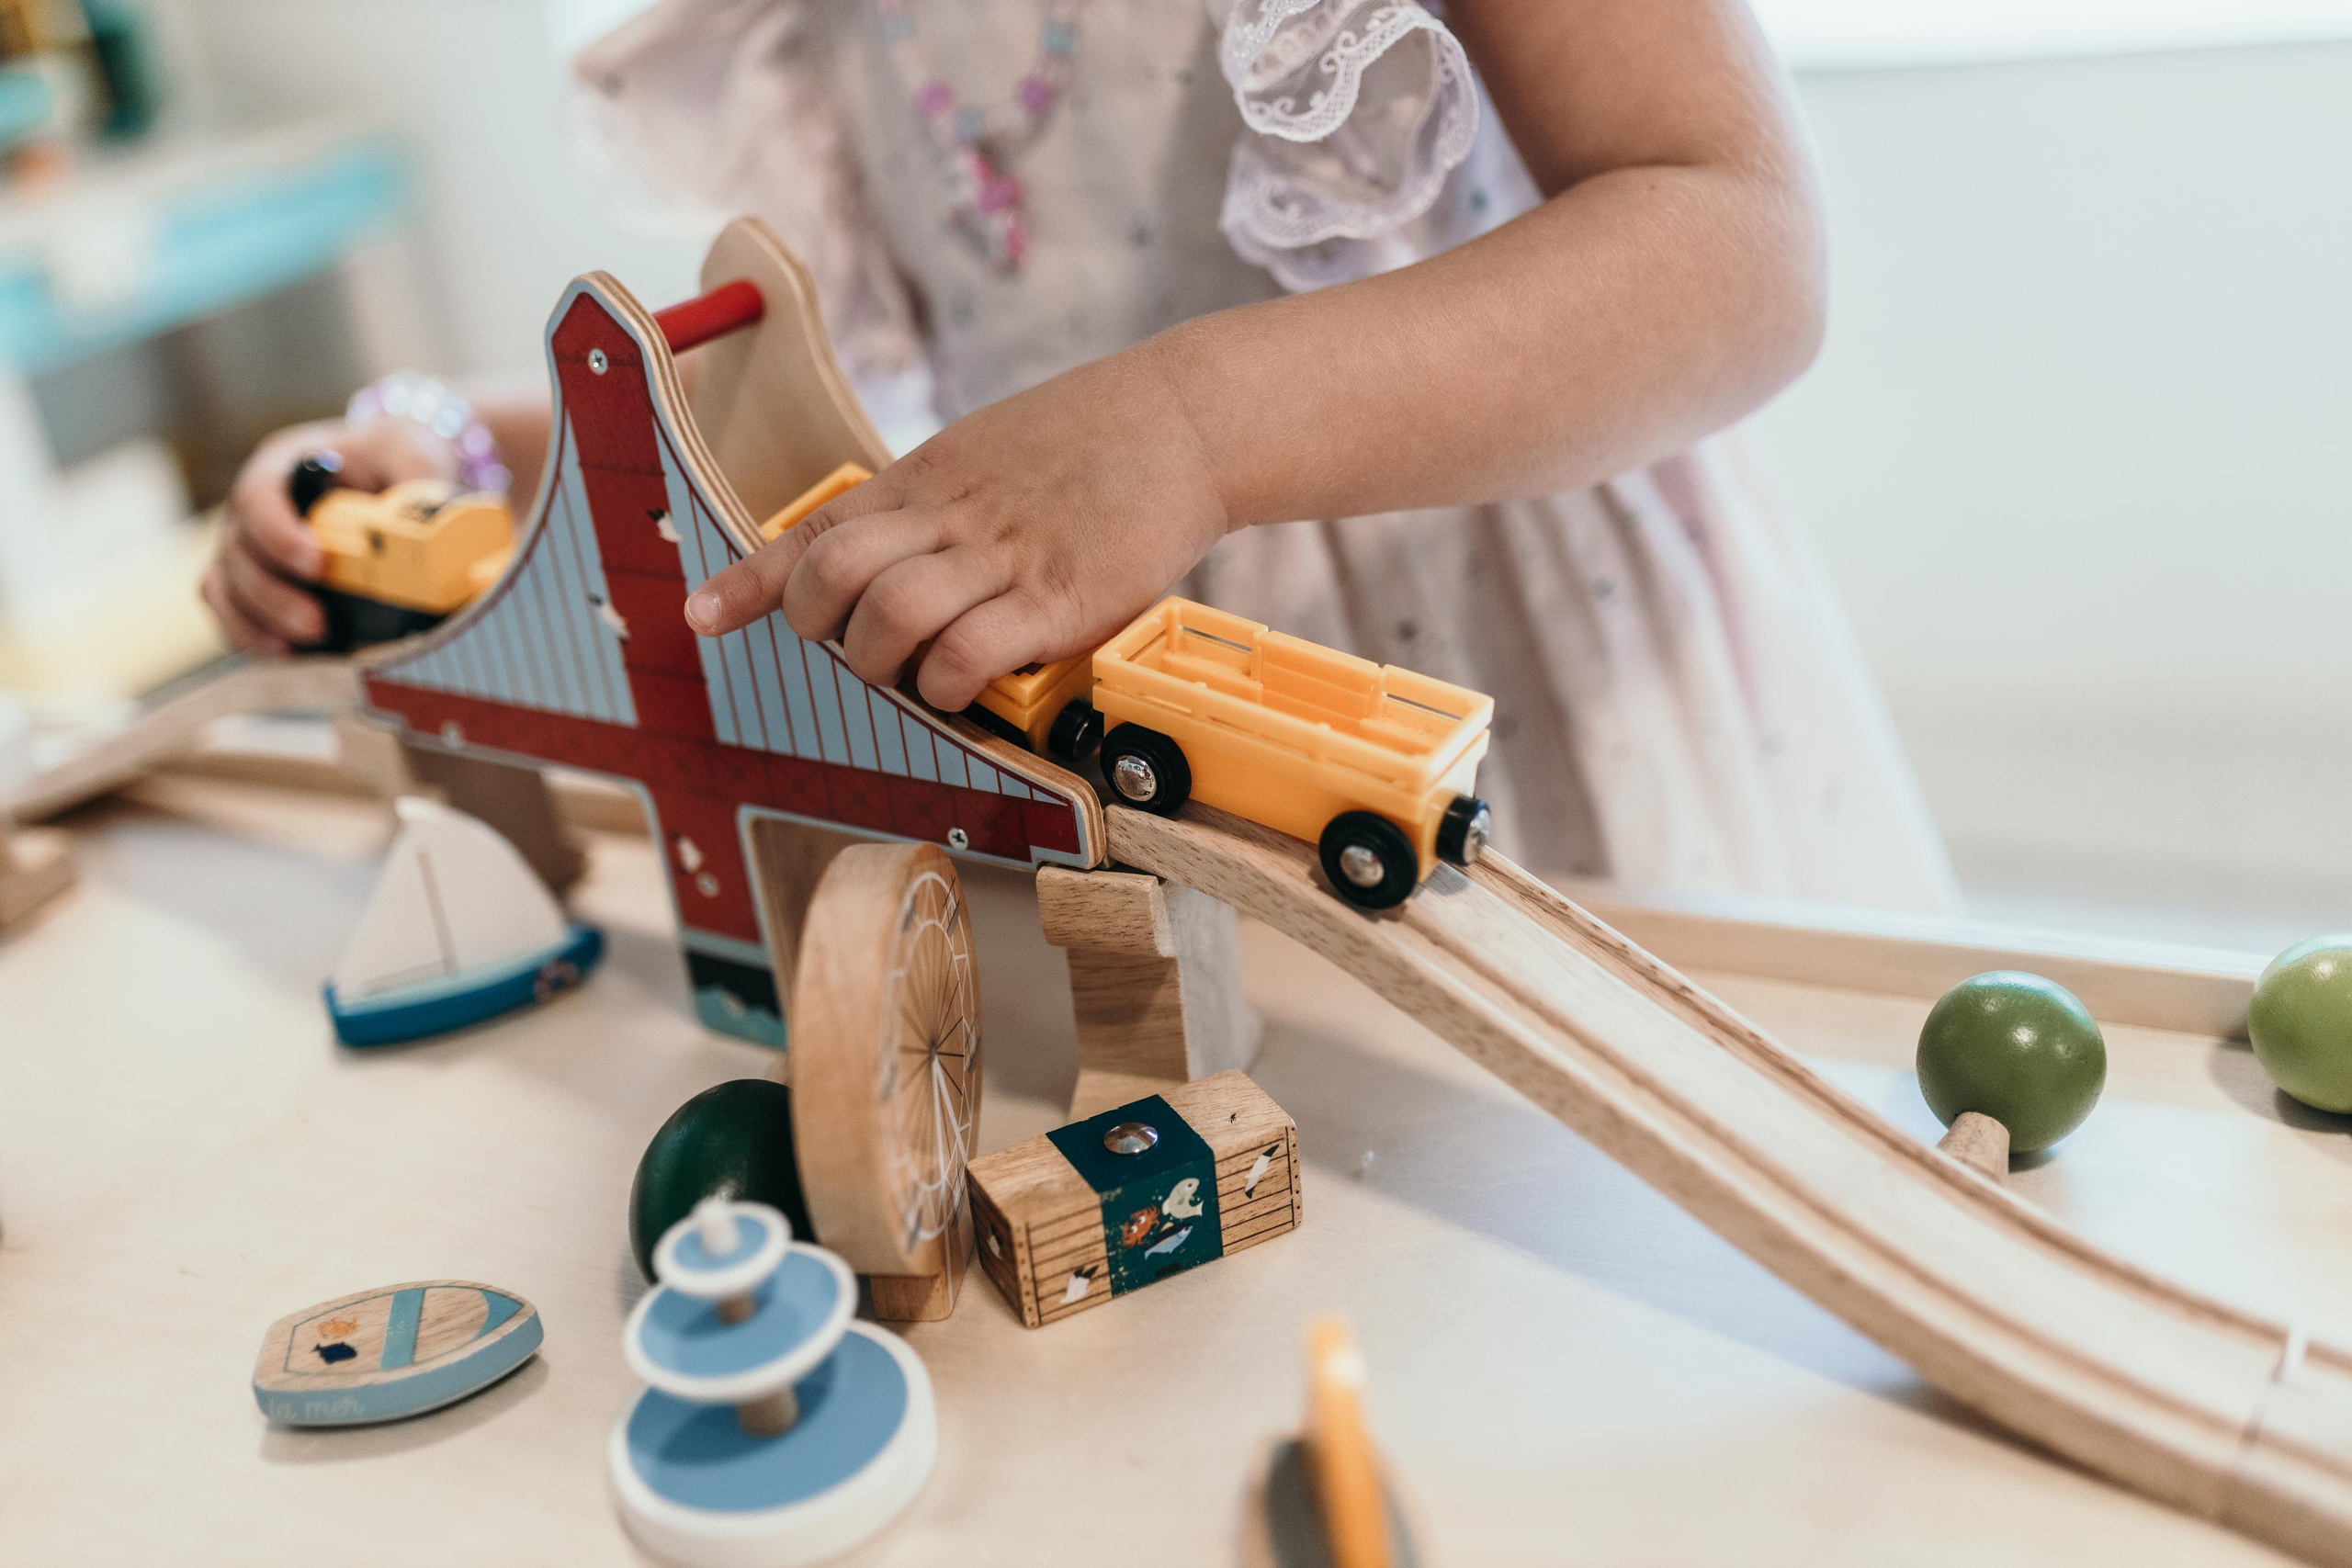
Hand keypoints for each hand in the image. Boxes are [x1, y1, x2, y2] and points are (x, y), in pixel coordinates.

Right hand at [201, 416, 459, 653]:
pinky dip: (253, 638)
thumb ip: (420, 482)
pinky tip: (293, 656)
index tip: (316, 565)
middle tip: (318, 624)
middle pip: (236, 552)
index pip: (257, 495)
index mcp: (283, 464)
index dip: (277, 533)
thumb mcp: (413, 453)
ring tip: (309, 645)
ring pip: (224, 587)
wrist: (387, 473)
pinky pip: (232, 614)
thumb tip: (436, 527)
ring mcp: (247, 548)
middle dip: (272, 595)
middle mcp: (253, 508)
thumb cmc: (392, 456)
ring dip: (259, 622)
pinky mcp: (254, 586)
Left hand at [683, 345, 1230, 709]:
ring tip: (907, 673)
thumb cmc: (1092, 442)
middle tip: (845, 648)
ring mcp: (1005, 557)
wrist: (1186, 419)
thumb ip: (935, 504)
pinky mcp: (1062, 598)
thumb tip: (888, 555)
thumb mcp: (988, 453)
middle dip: (818, 628)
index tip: (701, 615)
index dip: (752, 580)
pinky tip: (964, 686)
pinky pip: (973, 653)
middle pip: (836, 574)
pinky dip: (950, 683)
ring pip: (893, 615)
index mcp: (928, 477)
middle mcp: (952, 515)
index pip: (817, 530)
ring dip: (881, 663)